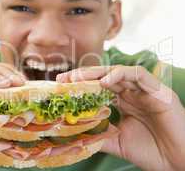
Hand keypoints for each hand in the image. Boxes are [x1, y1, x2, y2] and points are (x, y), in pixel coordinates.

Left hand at [57, 65, 184, 170]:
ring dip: (97, 73)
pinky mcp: (158, 91)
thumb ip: (100, 135)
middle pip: (105, 76)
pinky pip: (138, 75)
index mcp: (124, 102)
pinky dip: (120, 75)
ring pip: (119, 72)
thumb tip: (76, 134)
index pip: (99, 87)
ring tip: (78, 78)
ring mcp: (145, 91)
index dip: (81, 85)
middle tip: (64, 78)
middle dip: (84, 75)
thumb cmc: (151, 151)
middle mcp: (132, 93)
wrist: (178, 163)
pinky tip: (104, 82)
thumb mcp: (118, 142)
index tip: (61, 86)